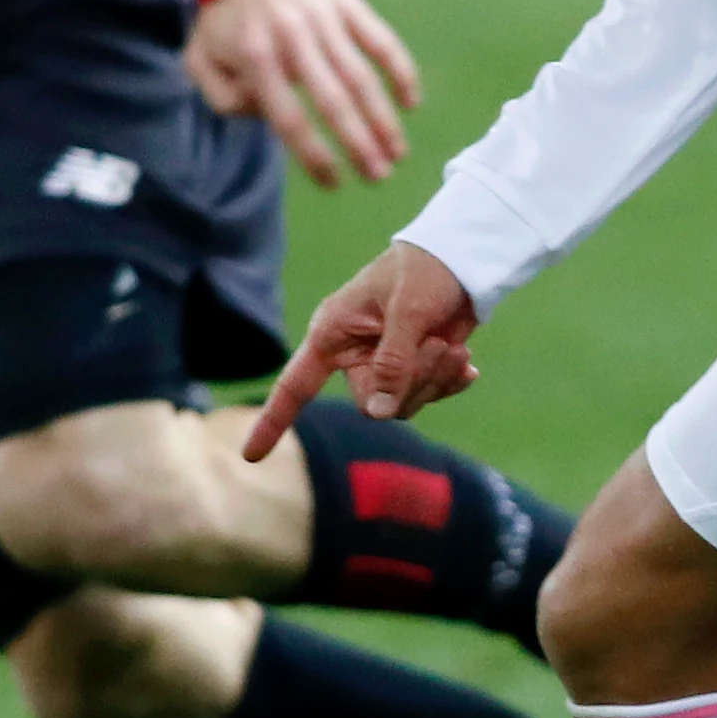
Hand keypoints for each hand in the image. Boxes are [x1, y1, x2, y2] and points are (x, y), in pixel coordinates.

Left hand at [185, 0, 421, 187]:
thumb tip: (264, 117)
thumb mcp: (200, 58)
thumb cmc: (226, 16)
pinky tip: (412, 102)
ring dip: (383, 118)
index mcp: (256, 58)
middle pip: (334, 101)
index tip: (333, 183)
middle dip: (359, 145)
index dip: (315, 156)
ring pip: (362, 75)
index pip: (290, 118)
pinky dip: (400, 71)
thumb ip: (222, 98)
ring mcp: (325, 20)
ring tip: (396, 152)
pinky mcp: (348, 4)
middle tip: (378, 177)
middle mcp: (294, 40)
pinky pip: (381, 40)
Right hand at [245, 241, 480, 458]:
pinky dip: (447, 383)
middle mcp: (351, 353)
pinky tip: (464, 365)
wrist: (464, 260)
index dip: (273, 421)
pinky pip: (424, 397)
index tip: (251, 457)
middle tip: (439, 348)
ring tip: (452, 347)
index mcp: (333, 333)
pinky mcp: (411, 369)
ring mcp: (382, 363)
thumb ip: (392, 362)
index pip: (294, 385)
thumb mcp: (408, 311)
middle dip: (411, 383)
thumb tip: (378, 413)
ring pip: (401, 406)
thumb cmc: (425, 271)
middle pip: (371, 404)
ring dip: (433, 380)